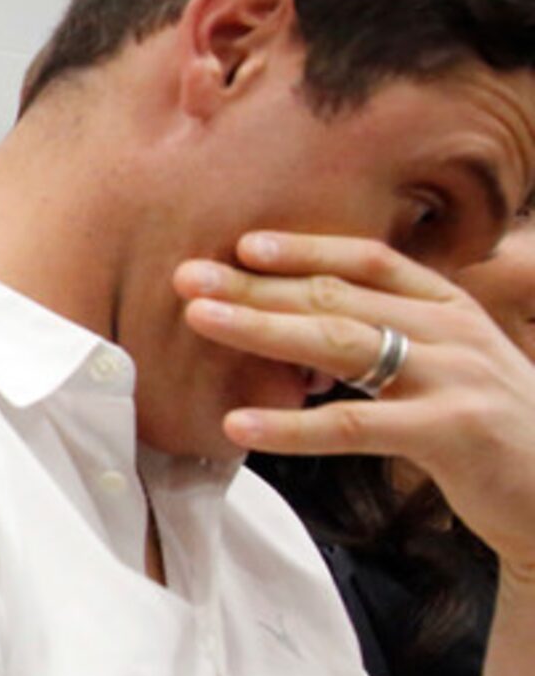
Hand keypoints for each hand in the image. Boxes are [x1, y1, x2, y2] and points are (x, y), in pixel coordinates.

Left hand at [180, 230, 534, 572]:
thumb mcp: (443, 371)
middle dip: (258, 284)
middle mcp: (452, 331)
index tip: (242, 243)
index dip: (307, 248)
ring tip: (200, 321)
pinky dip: (292, 425)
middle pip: (338, 296)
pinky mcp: (452, 431)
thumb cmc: (488, 431)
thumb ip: (385, 347)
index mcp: (449, 309)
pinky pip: (356, 426)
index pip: (370, 262)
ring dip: (263, 329)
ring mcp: (454, 377)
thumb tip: (295, 333)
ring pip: (342, 344)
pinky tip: (239, 422)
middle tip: (186, 277)